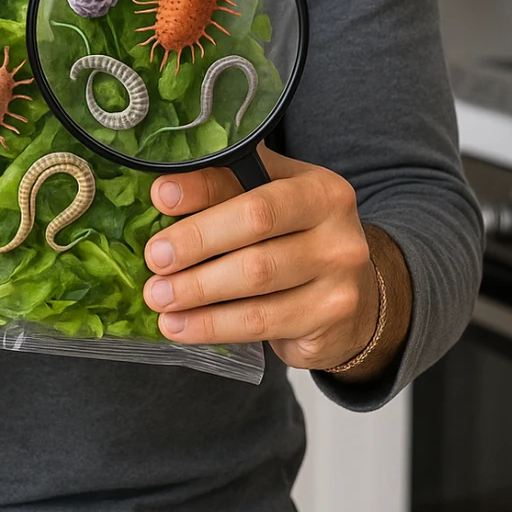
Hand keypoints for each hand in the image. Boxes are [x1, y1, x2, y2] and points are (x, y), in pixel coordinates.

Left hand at [142, 147, 394, 371]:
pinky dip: (211, 326)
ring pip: (255, 282)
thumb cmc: (298, 240)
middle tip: (155, 259)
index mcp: (320, 189)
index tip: (160, 198)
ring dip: (197, 292)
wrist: (356, 300)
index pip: (254, 185)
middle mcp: (337, 232)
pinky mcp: (327, 324)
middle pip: (255, 231)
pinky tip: (180, 326)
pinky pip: (259, 323)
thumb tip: (164, 191)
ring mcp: (338, 281)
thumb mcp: (273, 201)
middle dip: (196, 244)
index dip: (203, 190)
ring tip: (158, 297)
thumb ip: (227, 187)